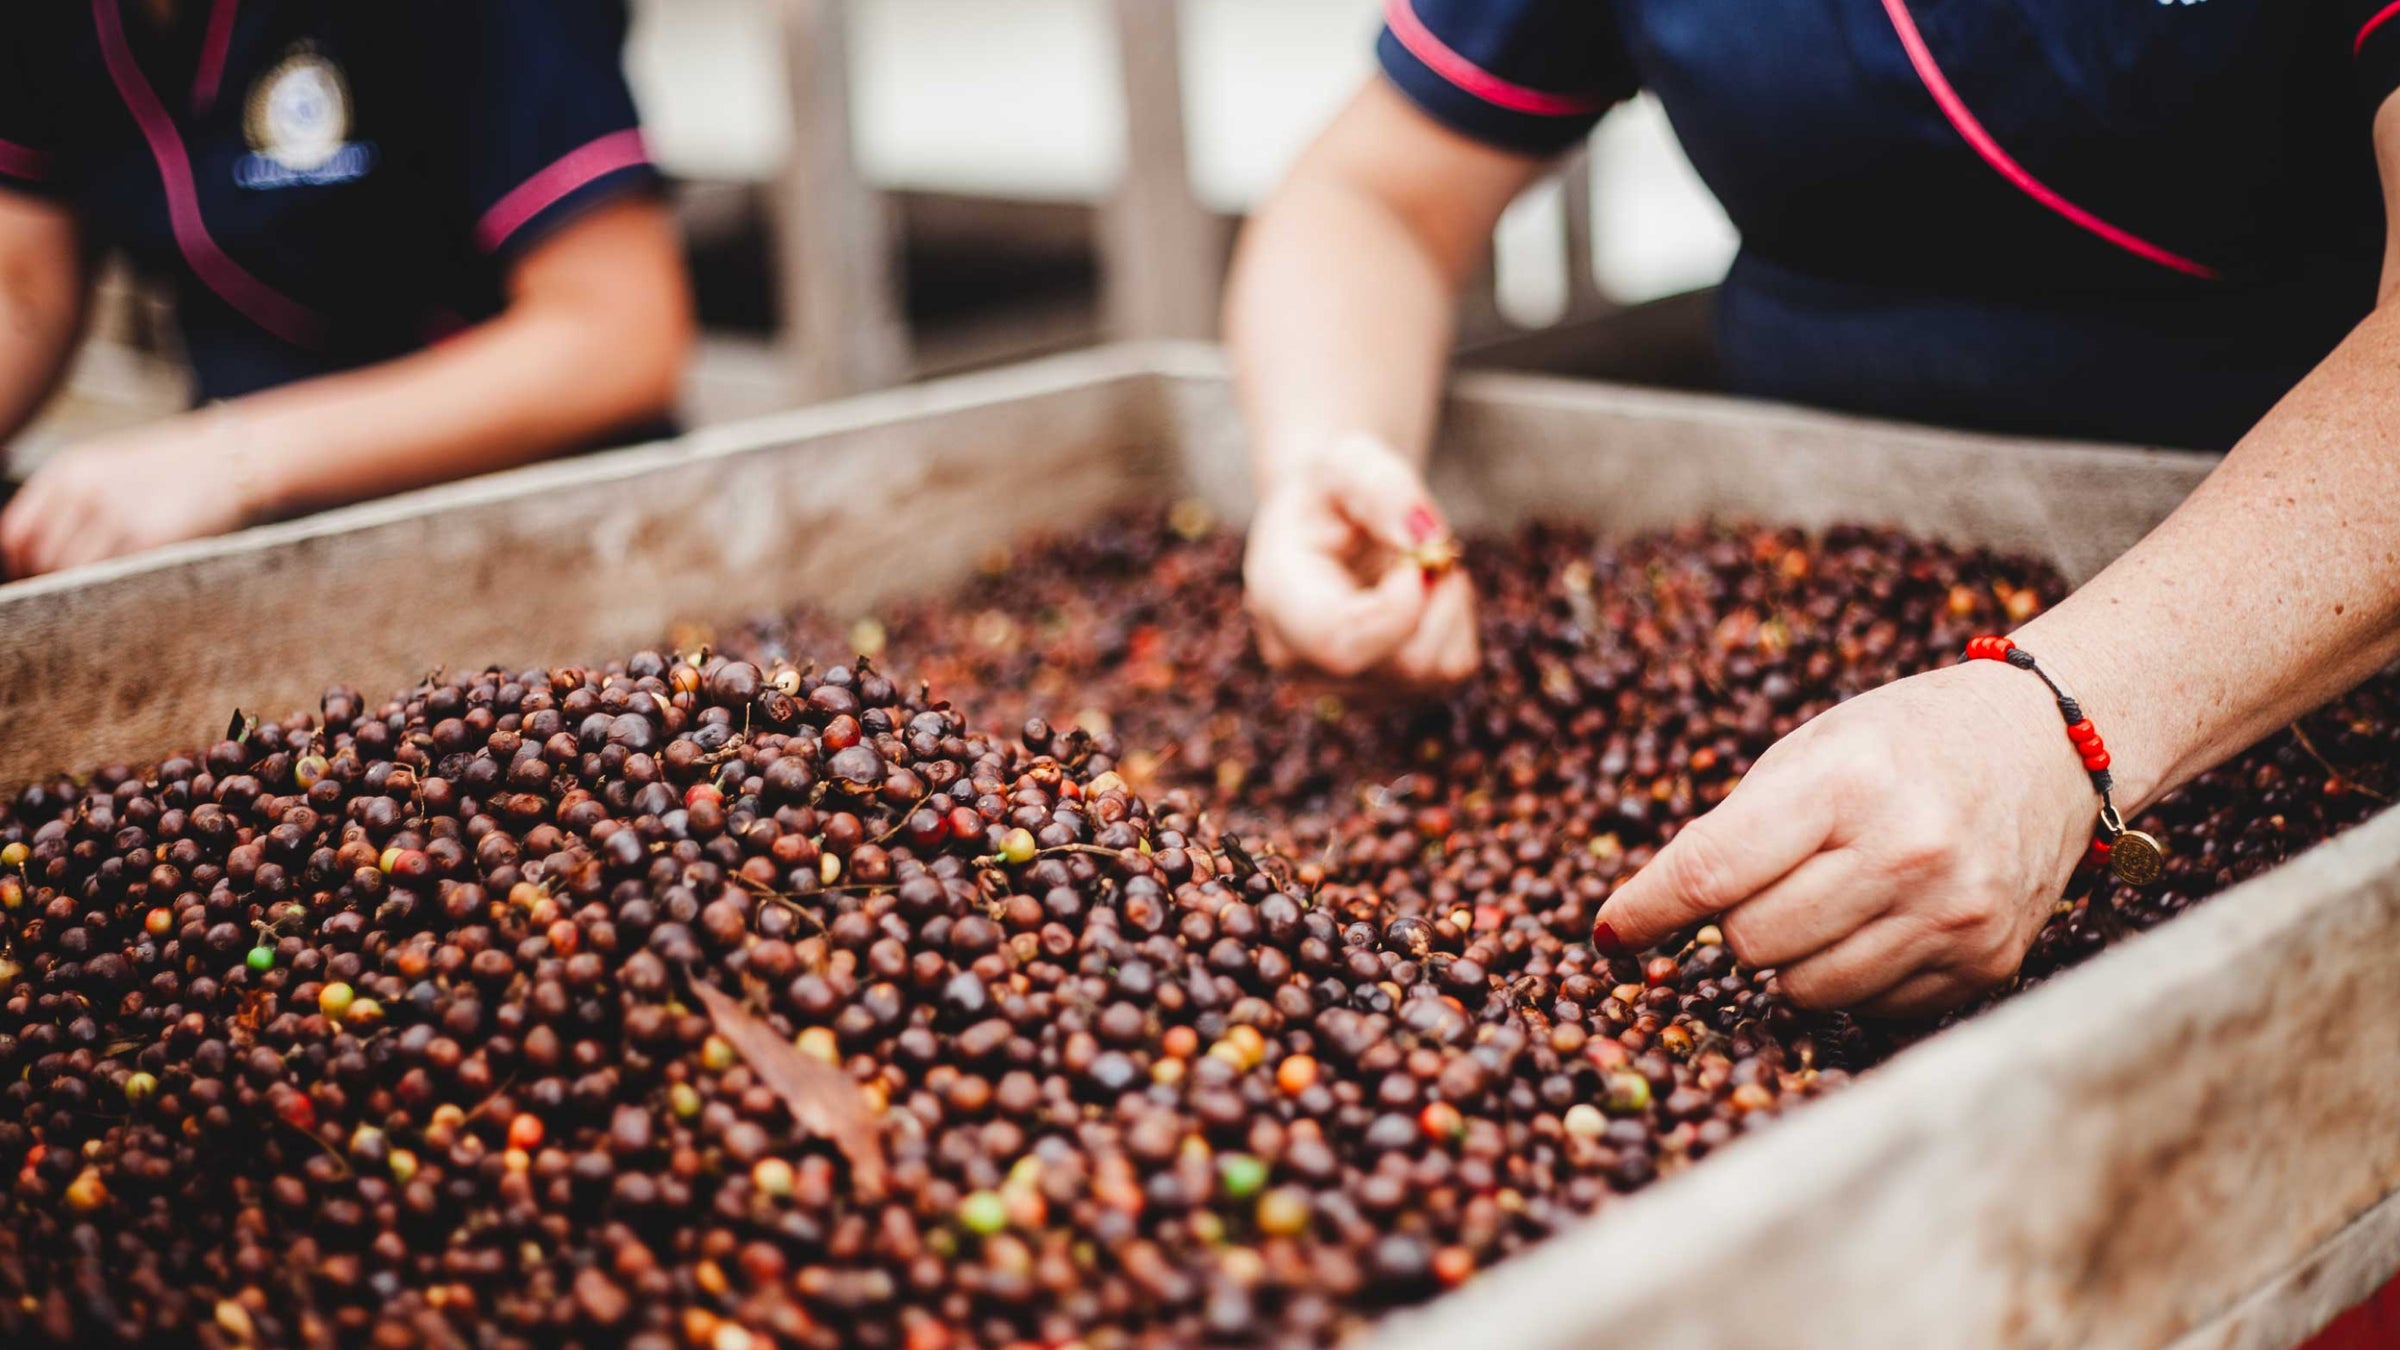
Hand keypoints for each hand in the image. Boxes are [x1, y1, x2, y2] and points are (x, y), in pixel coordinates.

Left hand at [1, 409, 268, 577]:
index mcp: (67, 472)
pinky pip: (113, 578)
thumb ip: (67, 504)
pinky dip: (115, 590)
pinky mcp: (150, 538)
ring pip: (74, 574)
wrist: (231, 458)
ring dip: (85, 590)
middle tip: (78, 594)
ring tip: (107, 590)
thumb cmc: (169, 470)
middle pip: (42, 559)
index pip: (15, 535)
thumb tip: (33, 557)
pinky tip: (130, 585)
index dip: (22, 567)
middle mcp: (85, 491)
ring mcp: (117, 515)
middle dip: (55, 583)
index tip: (39, 581)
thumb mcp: (106, 470)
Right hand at [1241, 433, 1477, 682]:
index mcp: (1278, 600)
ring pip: (1434, 671)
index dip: (1400, 609)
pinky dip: (1455, 623)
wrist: (1326, 522)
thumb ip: (1380, 486)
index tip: (1421, 553)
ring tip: (1416, 562)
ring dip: (1447, 605)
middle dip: (1435, 595)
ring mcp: (1343, 687)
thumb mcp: (1347, 460)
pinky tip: (1423, 593)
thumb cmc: (1331, 489)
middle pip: (1400, 664)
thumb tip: (1424, 540)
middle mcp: (1301, 659)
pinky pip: (1452, 670)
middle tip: (1424, 543)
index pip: (1341, 643)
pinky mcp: (1387, 692)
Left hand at [1593, 659, 2097, 1016]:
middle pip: (1750, 941)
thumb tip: (1645, 917)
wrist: (2052, 744)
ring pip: (1803, 988)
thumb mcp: (1812, 750)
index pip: (1710, 871)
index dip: (1646, 910)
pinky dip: (1851, 974)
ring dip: (1788, 957)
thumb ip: (1733, 829)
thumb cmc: (1907, 741)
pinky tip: (1881, 919)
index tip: (1610, 933)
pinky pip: (1869, 1005)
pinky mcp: (1985, 962)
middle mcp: (1906, 852)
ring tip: (1825, 898)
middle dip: (1732, 922)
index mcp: (1847, 783)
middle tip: (1764, 883)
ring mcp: (1953, 915)